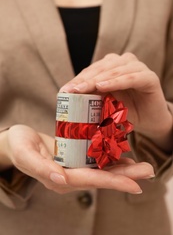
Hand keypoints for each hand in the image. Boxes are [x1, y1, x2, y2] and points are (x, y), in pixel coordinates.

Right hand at [4, 124, 153, 193]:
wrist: (18, 142)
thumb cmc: (19, 147)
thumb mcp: (26, 155)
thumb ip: (42, 168)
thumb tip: (61, 179)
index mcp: (60, 178)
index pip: (90, 181)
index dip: (112, 182)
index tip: (134, 184)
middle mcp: (70, 176)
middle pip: (101, 177)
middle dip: (126, 176)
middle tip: (148, 171)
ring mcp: (74, 168)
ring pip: (101, 170)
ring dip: (123, 168)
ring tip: (142, 166)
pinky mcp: (75, 158)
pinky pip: (95, 161)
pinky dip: (110, 159)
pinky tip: (123, 155)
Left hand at [60, 53, 171, 146]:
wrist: (149, 120)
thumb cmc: (126, 111)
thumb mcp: (106, 104)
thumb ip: (93, 98)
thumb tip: (69, 101)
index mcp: (112, 66)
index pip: (92, 70)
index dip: (78, 79)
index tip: (64, 90)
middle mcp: (124, 62)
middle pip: (101, 68)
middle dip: (84, 80)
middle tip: (71, 90)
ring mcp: (138, 68)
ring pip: (114, 70)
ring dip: (98, 79)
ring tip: (83, 88)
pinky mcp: (149, 77)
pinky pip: (131, 78)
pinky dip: (117, 81)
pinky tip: (103, 86)